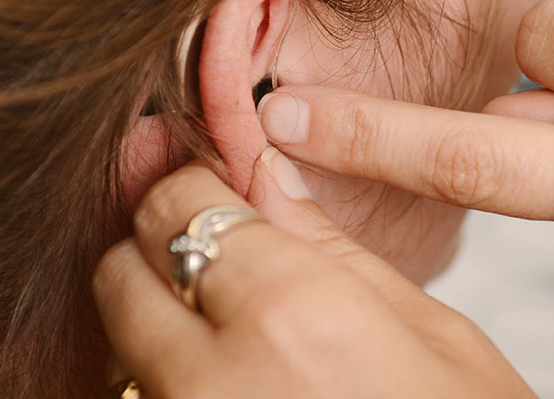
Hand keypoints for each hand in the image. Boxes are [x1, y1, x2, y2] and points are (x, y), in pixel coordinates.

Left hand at [92, 150, 534, 397]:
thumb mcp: (436, 337)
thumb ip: (331, 248)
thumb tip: (268, 175)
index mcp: (294, 318)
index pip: (177, 206)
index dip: (193, 183)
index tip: (213, 185)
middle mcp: (216, 382)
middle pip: (119, 271)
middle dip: (159, 246)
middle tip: (218, 254)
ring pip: (117, 343)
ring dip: (156, 318)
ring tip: (231, 330)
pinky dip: (165, 378)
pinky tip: (231, 377)